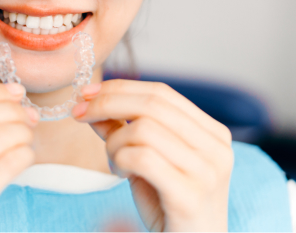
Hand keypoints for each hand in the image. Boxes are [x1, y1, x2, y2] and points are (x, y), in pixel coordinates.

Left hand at [72, 79, 233, 231]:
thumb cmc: (169, 207)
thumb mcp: (146, 160)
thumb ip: (124, 129)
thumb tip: (91, 101)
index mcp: (212, 133)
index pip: (161, 92)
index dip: (121, 87)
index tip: (86, 92)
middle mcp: (216, 148)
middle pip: (152, 104)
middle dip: (107, 103)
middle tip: (79, 114)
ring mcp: (207, 172)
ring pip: (143, 129)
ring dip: (114, 141)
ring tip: (114, 161)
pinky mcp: (190, 196)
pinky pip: (142, 158)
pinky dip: (120, 160)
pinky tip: (121, 174)